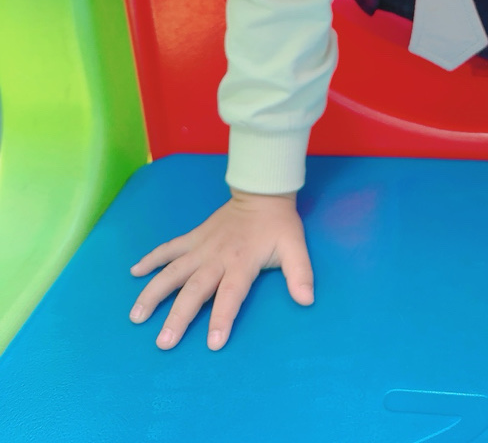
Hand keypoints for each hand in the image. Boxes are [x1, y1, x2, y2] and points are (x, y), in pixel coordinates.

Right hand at [129, 189, 312, 349]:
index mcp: (242, 263)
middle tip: (164, 342)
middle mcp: (217, 257)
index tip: (212, 342)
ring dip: (154, 293)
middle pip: (195, 289)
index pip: (230, 295)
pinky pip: (169, 248)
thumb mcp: (295, 247)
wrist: (261, 192)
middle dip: (179, 316)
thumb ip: (300, 274)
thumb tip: (307, 300)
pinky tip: (134, 272)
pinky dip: (151, 259)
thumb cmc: (278, 225)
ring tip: (136, 315)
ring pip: (173, 271)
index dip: (222, 317)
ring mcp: (201, 246)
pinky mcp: (193, 237)